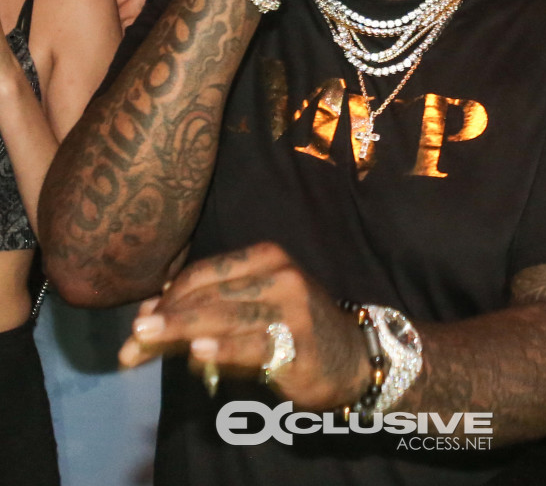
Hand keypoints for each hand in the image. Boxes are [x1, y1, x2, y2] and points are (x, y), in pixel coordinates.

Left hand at [119, 242, 369, 408]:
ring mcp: (291, 307)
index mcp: (266, 256)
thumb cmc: (293, 326)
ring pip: (225, 317)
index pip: (204, 273)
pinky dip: (224, 349)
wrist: (352, 355)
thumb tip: (148, 312)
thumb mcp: (253, 306)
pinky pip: (254, 345)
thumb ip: (206, 307)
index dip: (167, 298)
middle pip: (210, 295)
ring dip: (179, 333)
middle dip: (164, 320)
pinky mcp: (299, 342)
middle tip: (129, 342)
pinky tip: (198, 352)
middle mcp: (280, 274)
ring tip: (143, 343)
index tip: (137, 323)